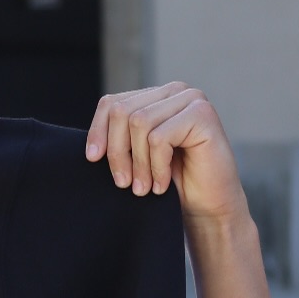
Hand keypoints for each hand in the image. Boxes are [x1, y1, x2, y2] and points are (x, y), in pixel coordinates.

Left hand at [85, 82, 246, 225]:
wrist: (208, 206)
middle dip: (117, 152)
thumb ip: (119, 138)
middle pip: (122, 112)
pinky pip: (159, 138)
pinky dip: (156, 167)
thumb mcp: (136, 156)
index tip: (93, 160)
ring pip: (139, 123)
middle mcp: (174, 91)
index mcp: (155, 96)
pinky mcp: (202, 115)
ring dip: (138, 163)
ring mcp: (191, 99)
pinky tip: (162, 184)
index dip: (98, 131)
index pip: (112, 103)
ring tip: (143, 188)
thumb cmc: (172, 181)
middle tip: (124, 183)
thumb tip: (90, 147)